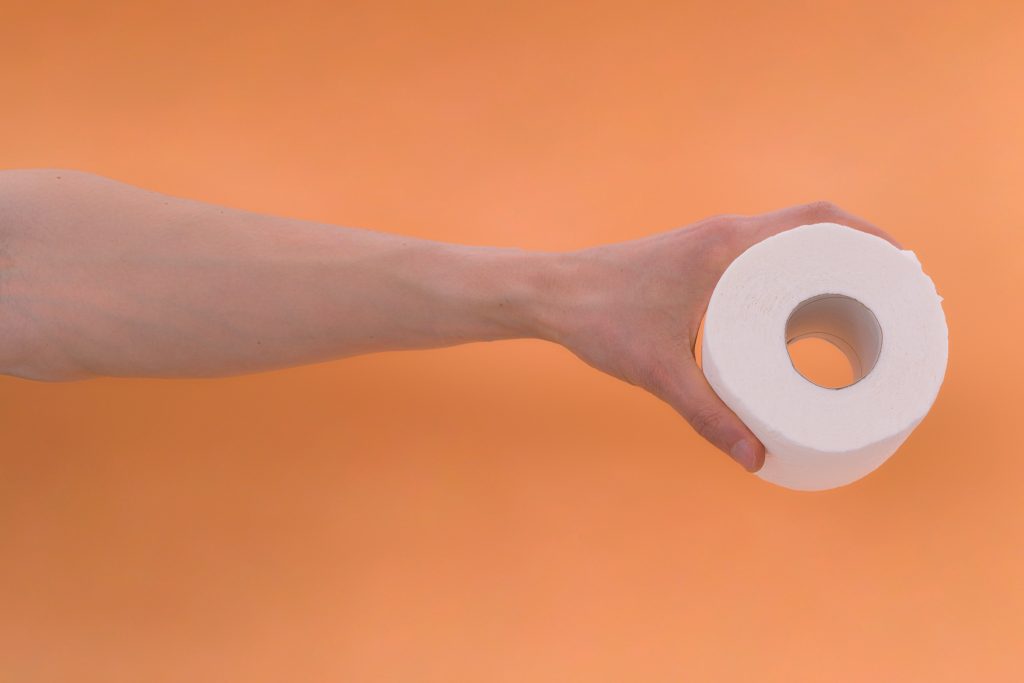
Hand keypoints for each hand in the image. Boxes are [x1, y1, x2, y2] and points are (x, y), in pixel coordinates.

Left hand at [542, 202, 898, 472]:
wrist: (551, 293)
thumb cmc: (600, 320)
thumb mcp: (659, 372)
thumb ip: (708, 416)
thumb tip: (757, 460)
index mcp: (728, 247)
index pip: (820, 221)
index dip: (872, 239)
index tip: (905, 269)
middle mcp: (725, 235)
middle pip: (816, 225)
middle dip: (862, 253)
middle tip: (895, 293)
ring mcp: (711, 242)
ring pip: (788, 237)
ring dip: (827, 258)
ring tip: (861, 300)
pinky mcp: (698, 258)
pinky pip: (763, 252)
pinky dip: (793, 268)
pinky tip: (800, 305)